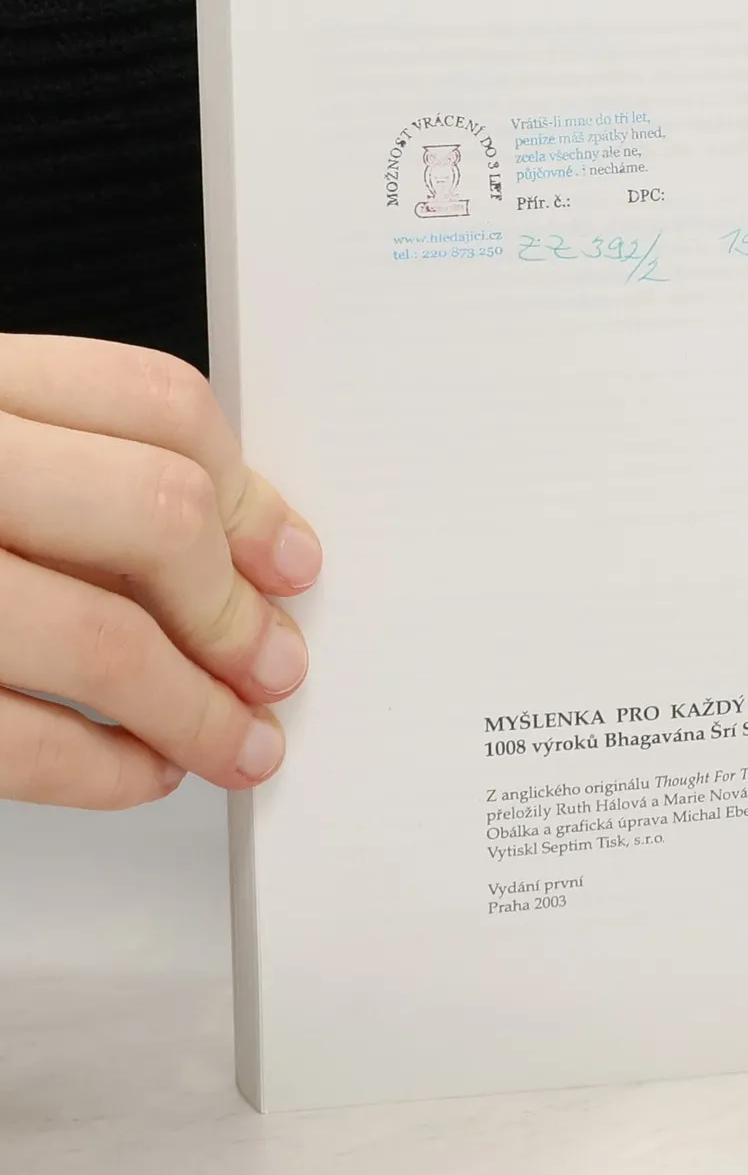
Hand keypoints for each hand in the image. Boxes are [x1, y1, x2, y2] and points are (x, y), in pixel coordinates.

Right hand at [0, 337, 321, 809]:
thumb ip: (83, 476)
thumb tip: (247, 553)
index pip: (152, 403)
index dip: (248, 493)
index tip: (293, 563)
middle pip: (155, 513)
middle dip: (236, 610)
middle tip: (278, 666)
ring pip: (104, 640)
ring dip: (197, 711)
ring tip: (239, 742)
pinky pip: (21, 742)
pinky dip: (106, 771)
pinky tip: (144, 770)